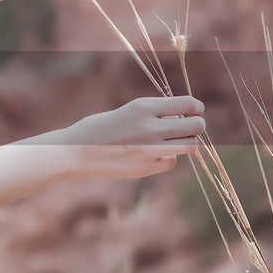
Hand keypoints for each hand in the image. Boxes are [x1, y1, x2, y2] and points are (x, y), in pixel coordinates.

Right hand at [62, 94, 204, 178]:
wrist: (75, 151)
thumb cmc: (100, 128)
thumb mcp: (127, 111)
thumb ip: (153, 114)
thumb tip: (181, 118)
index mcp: (143, 107)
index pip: (188, 104)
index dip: (196, 107)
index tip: (195, 110)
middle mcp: (149, 127)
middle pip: (196, 126)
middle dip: (196, 125)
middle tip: (190, 127)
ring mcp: (149, 150)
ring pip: (190, 146)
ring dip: (187, 142)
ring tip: (176, 140)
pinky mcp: (145, 168)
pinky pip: (172, 162)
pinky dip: (168, 158)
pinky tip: (155, 155)